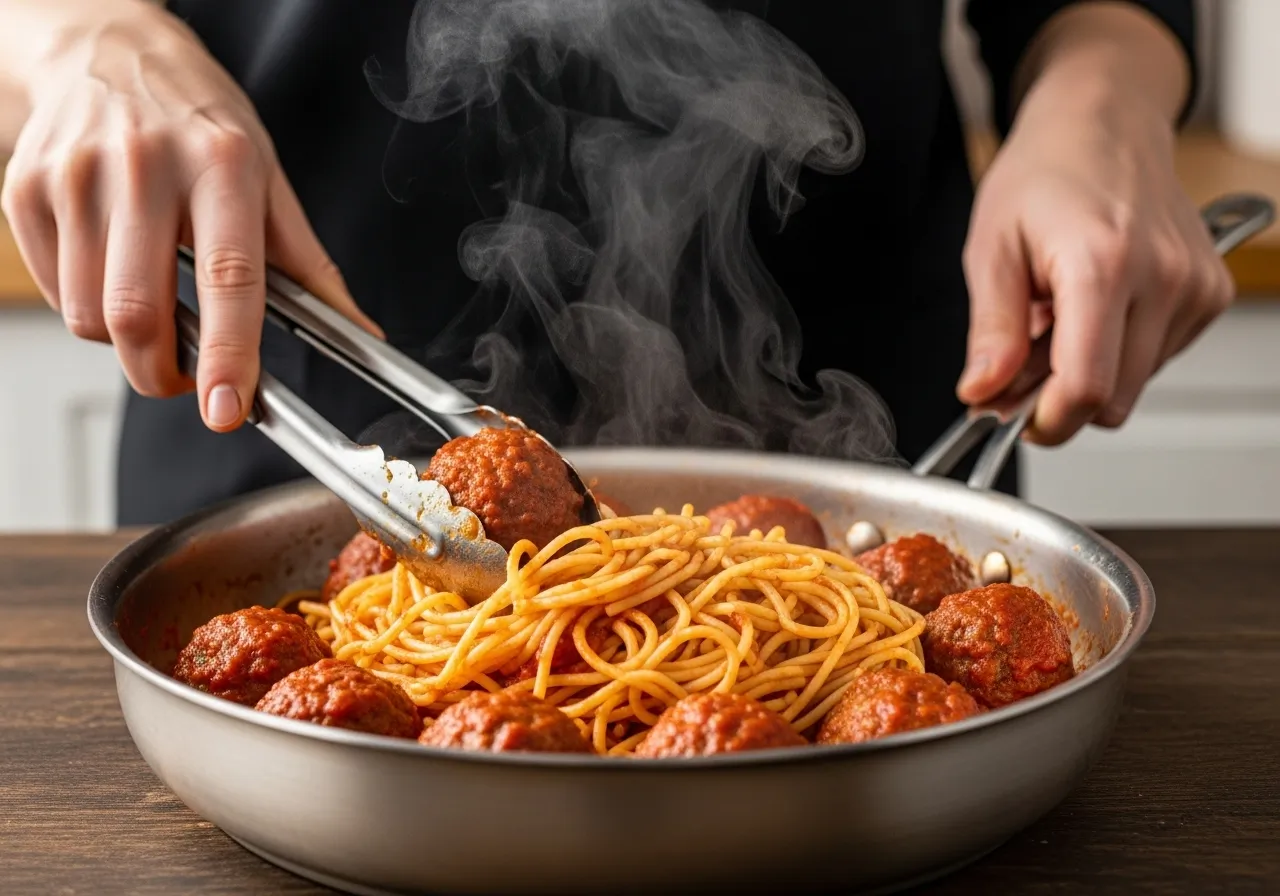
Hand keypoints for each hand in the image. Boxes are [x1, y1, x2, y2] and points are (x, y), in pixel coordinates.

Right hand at [1, 1, 381, 430]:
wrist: (107, 49)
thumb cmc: (198, 120)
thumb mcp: (268, 178)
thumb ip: (309, 267)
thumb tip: (360, 333)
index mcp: (223, 166)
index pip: (229, 279)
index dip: (228, 354)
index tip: (227, 407)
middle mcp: (145, 166)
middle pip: (137, 313)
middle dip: (162, 373)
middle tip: (188, 378)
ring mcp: (77, 176)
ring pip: (89, 316)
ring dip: (125, 344)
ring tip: (153, 309)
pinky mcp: (27, 189)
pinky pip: (57, 293)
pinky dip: (87, 310)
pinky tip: (114, 274)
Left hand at [957, 23, 1232, 445]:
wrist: (1104, 122)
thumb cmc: (1045, 171)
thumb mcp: (991, 247)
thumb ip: (991, 329)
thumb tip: (983, 390)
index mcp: (1102, 264)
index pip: (1087, 389)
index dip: (1045, 421)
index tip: (1013, 419)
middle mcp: (1162, 277)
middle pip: (1113, 399)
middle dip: (1059, 396)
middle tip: (1021, 357)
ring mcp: (1194, 286)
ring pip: (1135, 384)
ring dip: (1089, 370)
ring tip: (1057, 315)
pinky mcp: (1211, 292)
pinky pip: (1158, 358)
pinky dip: (1119, 349)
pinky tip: (1094, 307)